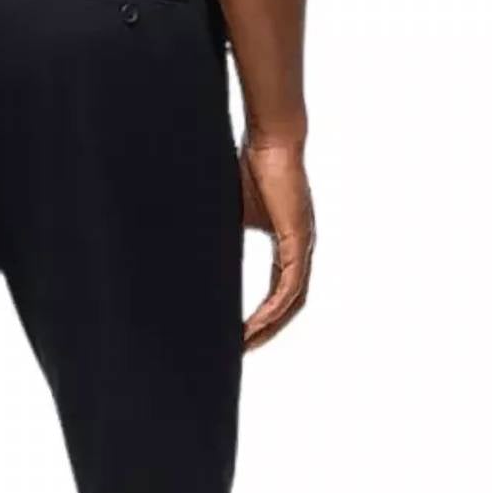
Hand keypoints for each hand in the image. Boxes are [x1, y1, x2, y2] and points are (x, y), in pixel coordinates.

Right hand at [238, 140, 315, 351]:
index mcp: (288, 244)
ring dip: (270, 327)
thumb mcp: (230, 216)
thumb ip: (221, 241)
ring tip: (244, 345)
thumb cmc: (250, 169)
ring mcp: (303, 246)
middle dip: (267, 331)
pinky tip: (254, 325)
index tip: (240, 335)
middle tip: (241, 351)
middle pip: (289, 305)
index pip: (279, 291)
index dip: (262, 317)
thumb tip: (188, 253)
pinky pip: (290, 287)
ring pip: (292, 302)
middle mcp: (300, 249)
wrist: (270, 141)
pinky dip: (273, 309)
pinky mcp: (299, 241)